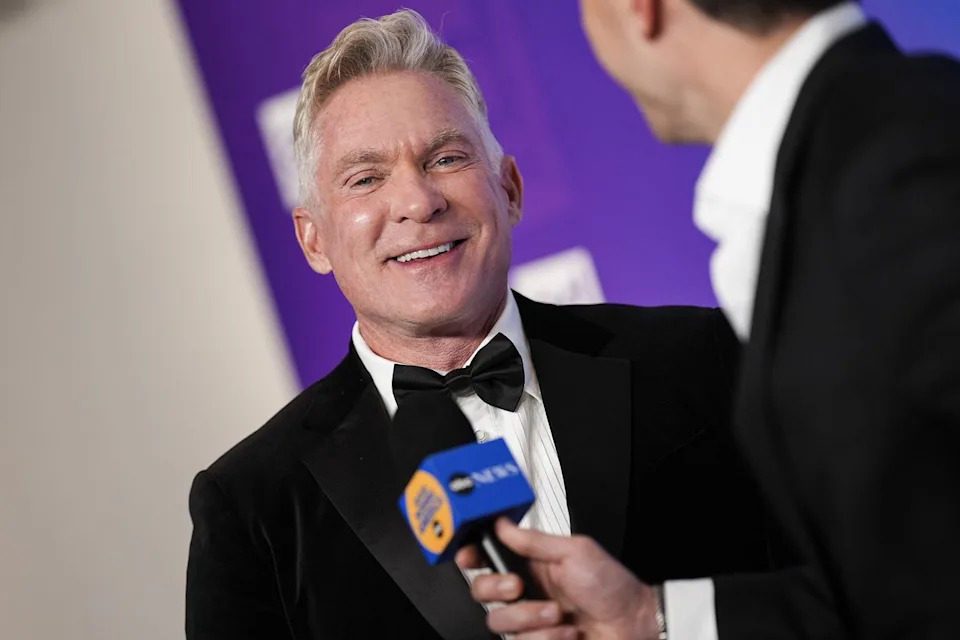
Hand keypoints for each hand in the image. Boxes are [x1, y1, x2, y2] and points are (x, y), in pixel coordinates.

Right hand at [456, 518, 660, 638]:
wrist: (634, 625)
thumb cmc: (613, 587)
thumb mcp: (575, 551)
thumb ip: (534, 540)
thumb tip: (504, 524)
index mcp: (533, 563)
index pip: (489, 557)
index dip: (472, 555)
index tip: (469, 556)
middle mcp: (527, 591)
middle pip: (482, 591)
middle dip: (498, 588)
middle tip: (520, 586)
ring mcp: (531, 621)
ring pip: (499, 621)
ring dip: (531, 617)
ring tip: (558, 612)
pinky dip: (547, 638)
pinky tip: (567, 631)